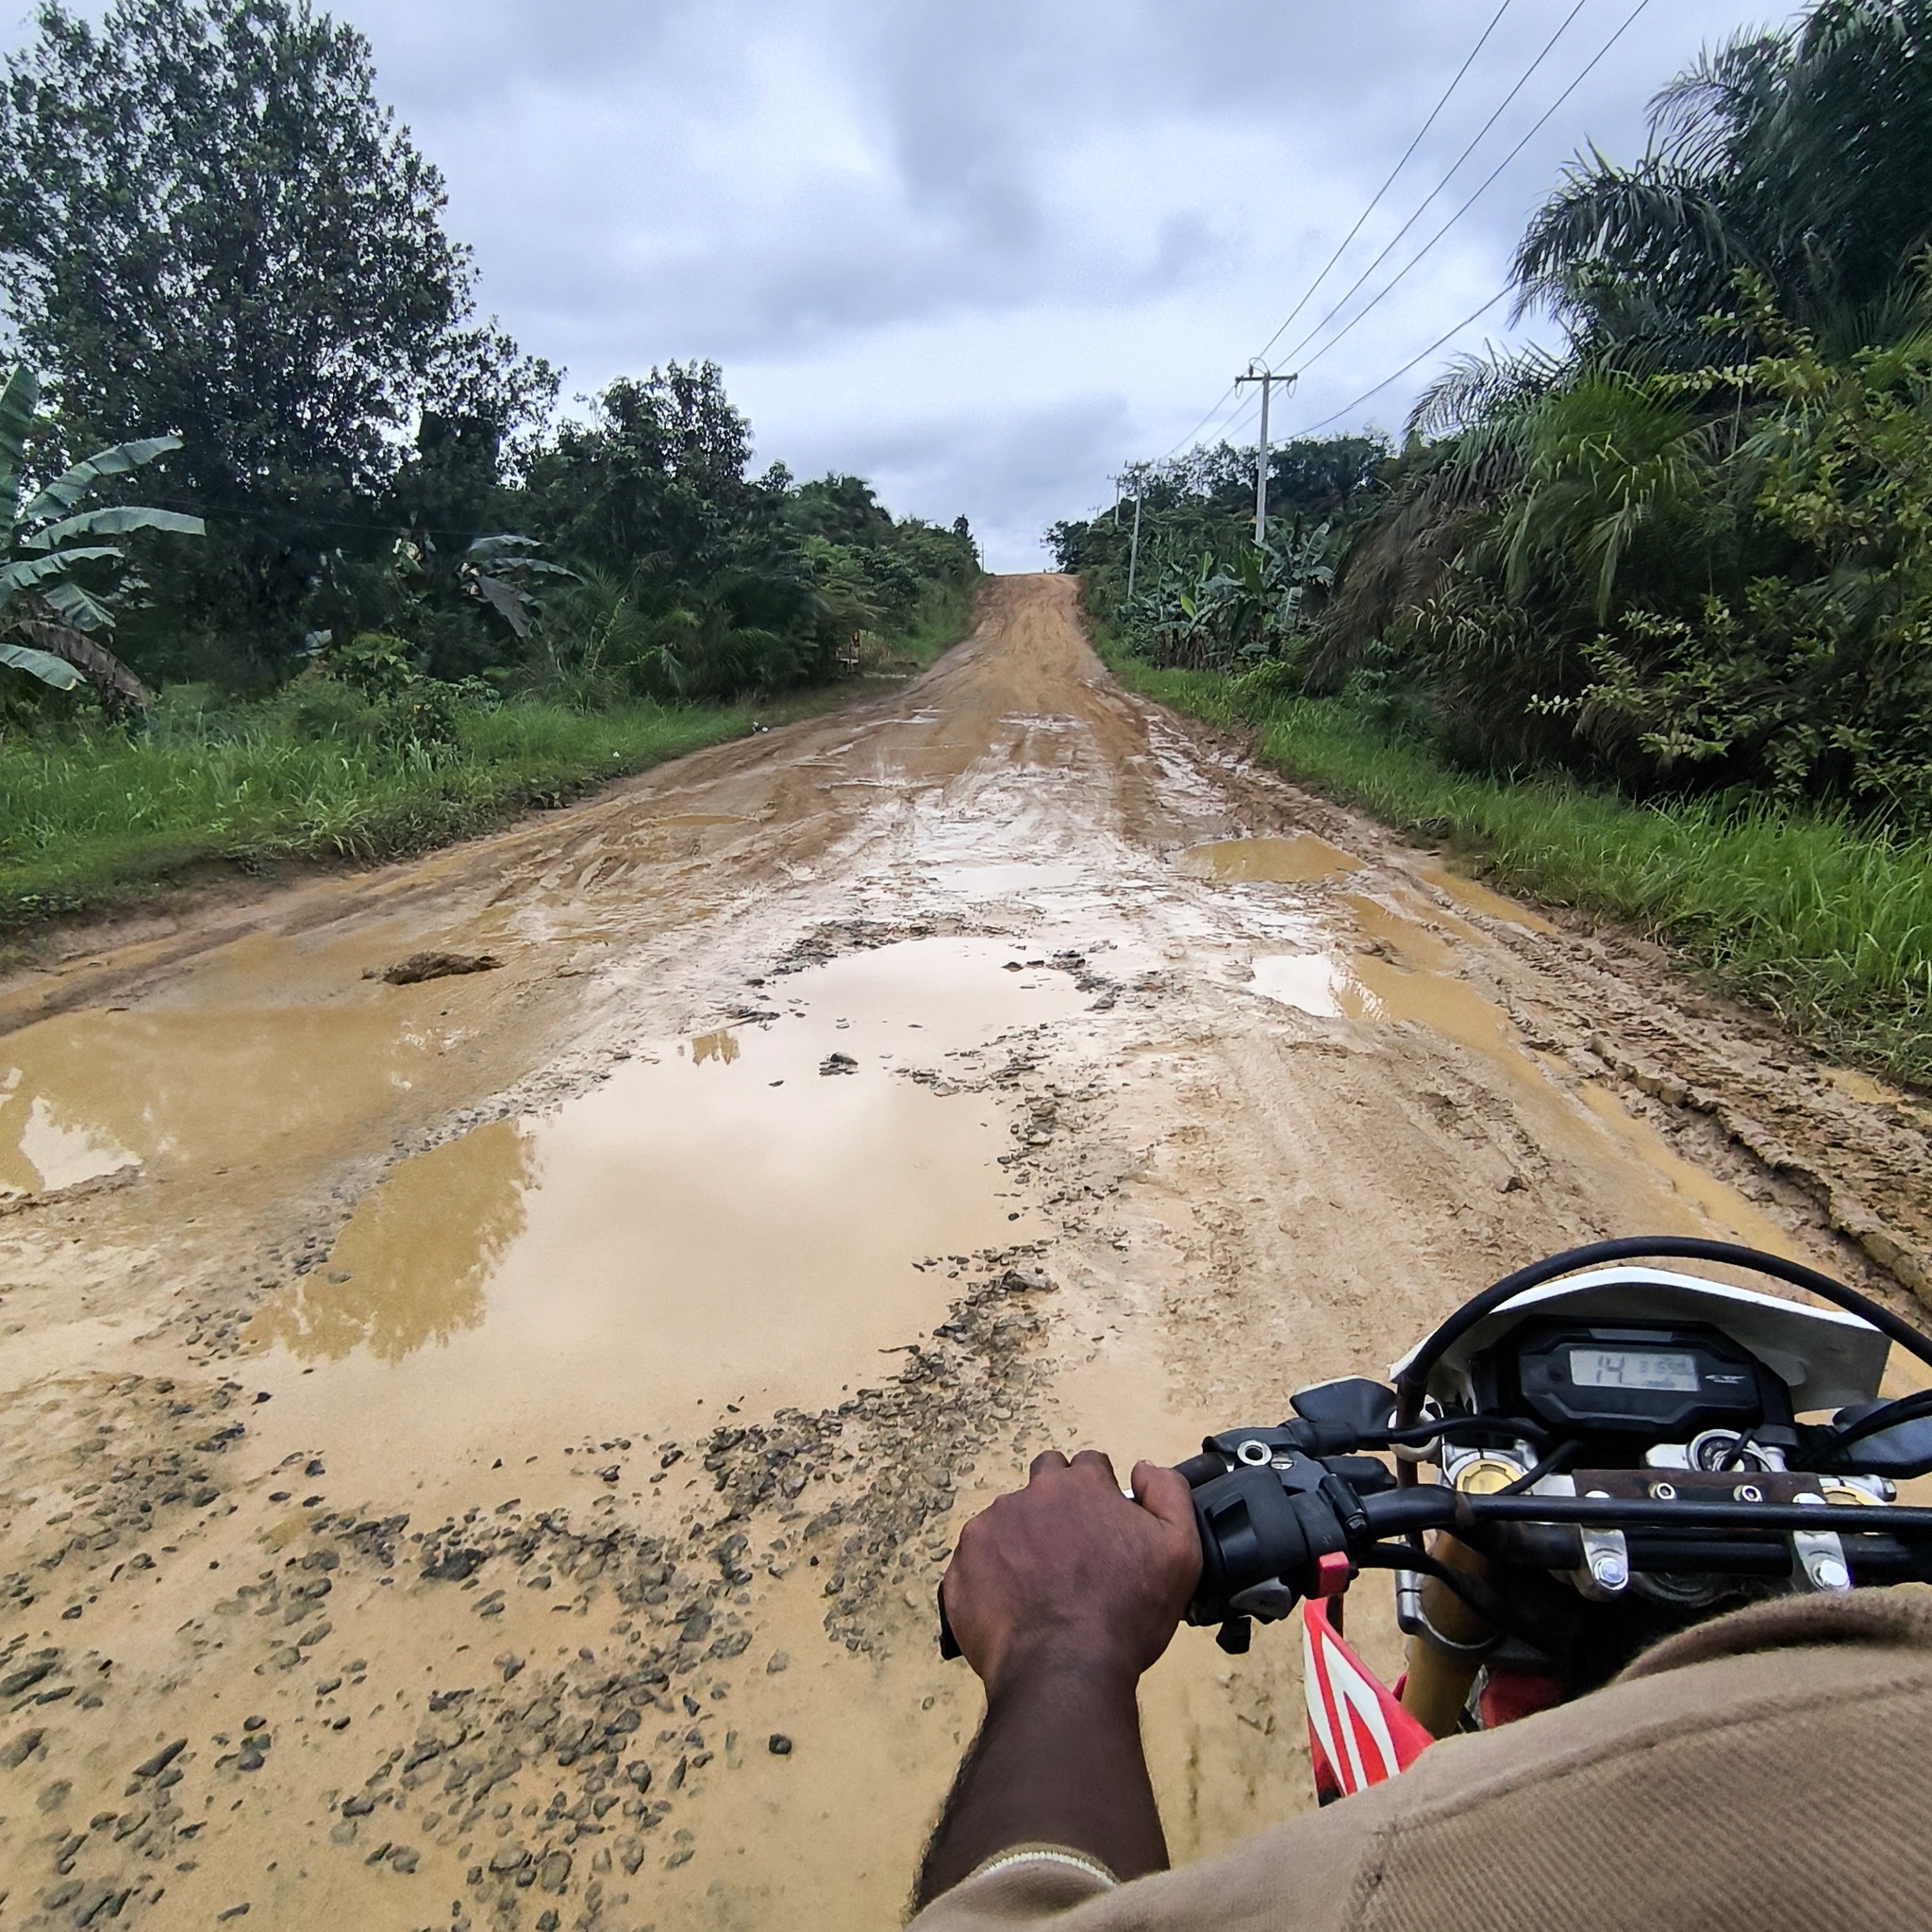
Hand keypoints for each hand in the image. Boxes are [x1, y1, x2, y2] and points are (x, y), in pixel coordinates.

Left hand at [940, 1449, 1201, 1695]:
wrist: (1064, 1670)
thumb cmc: (1125, 1615)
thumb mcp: (1179, 1551)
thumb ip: (1167, 1492)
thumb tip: (1142, 1469)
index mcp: (1081, 1485)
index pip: (1089, 1467)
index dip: (1100, 1495)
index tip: (1103, 1528)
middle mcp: (1031, 1494)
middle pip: (1045, 1479)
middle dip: (1058, 1503)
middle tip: (1071, 1551)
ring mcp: (990, 1527)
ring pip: (1009, 1519)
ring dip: (1024, 1540)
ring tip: (1042, 1587)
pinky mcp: (963, 1563)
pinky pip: (978, 1559)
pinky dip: (993, 1575)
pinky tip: (1014, 1605)